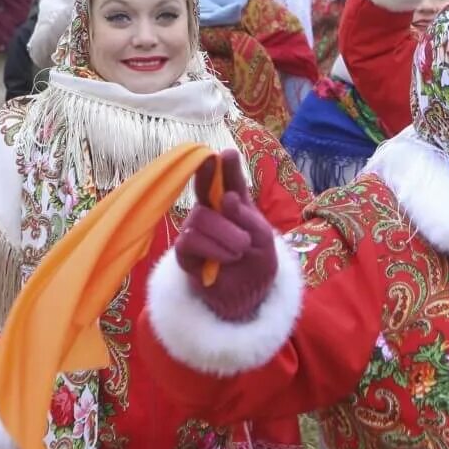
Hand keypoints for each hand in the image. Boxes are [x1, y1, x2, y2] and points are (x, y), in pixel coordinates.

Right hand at [174, 151, 277, 321]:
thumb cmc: (257, 259)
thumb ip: (246, 217)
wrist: (249, 294)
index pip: (225, 179)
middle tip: (240, 226)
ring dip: (225, 235)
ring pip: (199, 218)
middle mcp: (210, 211)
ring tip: (239, 251)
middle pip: (206, 193)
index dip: (225, 166)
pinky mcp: (185, 252)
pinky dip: (212, 249)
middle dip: (221, 204)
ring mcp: (195, 230)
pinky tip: (226, 258)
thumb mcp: (263, 237)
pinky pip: (190, 241)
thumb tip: (226, 198)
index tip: (226, 154)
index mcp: (231, 202)